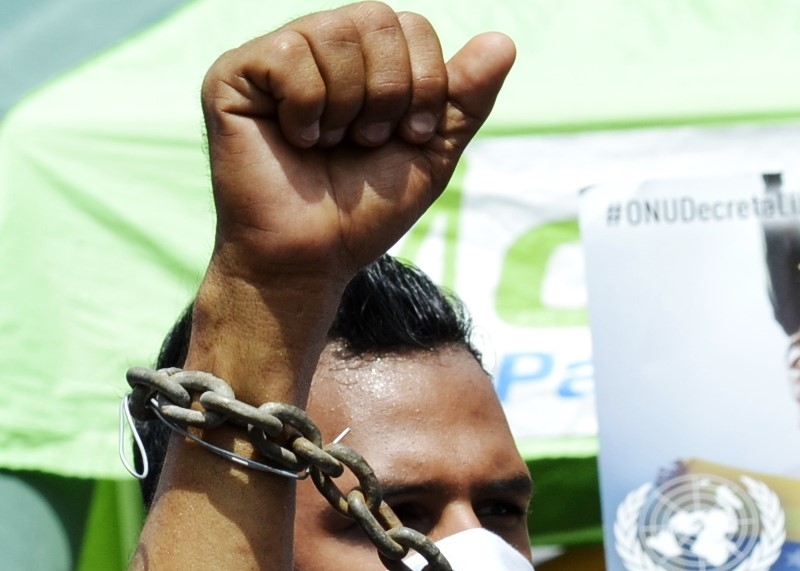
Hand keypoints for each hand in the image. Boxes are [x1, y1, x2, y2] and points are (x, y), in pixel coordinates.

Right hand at [201, 4, 512, 304]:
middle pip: (378, 18)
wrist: (314, 255)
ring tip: (332, 144)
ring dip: (350, 107)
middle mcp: (318, 46)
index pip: (412, 25)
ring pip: (334, 33)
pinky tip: (296, 138)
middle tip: (369, 140)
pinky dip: (307, 108)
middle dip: (390, 93)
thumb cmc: (367, 208)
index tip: (410, 135)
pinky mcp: (233, 73)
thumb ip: (464, 97)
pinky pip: (288, 55)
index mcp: (363, 60)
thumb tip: (504, 40)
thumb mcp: (430, 150)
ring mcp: (273, 56)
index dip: (425, 84)